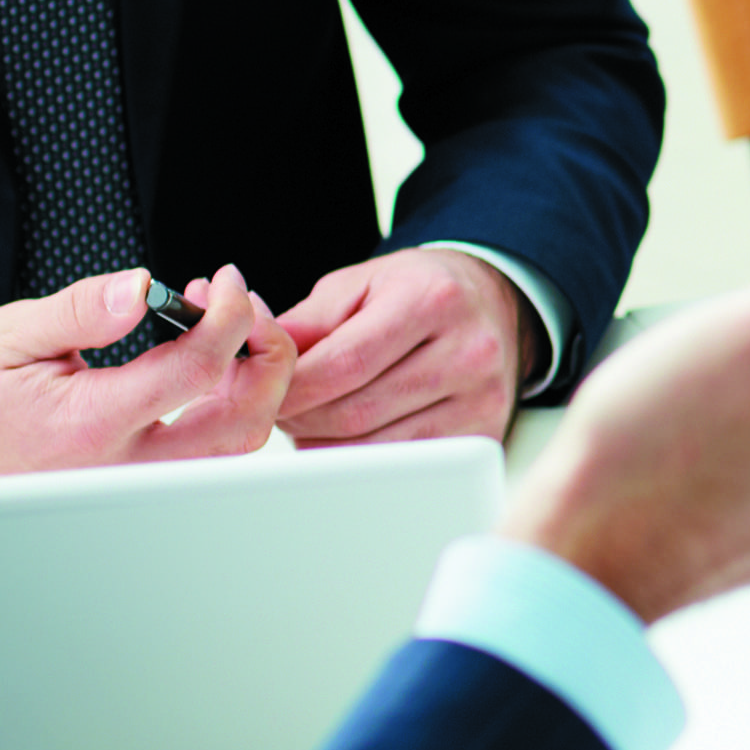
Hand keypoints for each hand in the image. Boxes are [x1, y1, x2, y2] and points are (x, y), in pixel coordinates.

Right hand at [0, 265, 295, 480]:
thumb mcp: (8, 334)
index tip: (223, 281)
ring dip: (250, 388)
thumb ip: (82, 309)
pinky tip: (203, 370)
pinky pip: (200, 461)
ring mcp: (127, 485)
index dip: (229, 314)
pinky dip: (223, 413)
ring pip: (230, 451)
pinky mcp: (126, 489)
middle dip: (265, 356)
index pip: (199, 367)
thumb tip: (142, 286)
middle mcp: (119, 466)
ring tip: (224, 330)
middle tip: (242, 305)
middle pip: (242, 423)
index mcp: (91, 423)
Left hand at [282, 247, 535, 446]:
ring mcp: (481, 398)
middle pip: (357, 412)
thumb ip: (307, 320)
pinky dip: (361, 459)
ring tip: (312, 422)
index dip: (294, 388)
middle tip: (283, 411)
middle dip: (303, 420)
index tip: (268, 394)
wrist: (493, 304)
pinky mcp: (485, 434)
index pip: (345, 362)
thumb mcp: (361, 284)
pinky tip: (348, 438)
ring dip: (327, 445)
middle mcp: (467, 350)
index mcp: (432, 300)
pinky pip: (404, 465)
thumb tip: (255, 353)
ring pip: (376, 448)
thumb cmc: (419, 291)